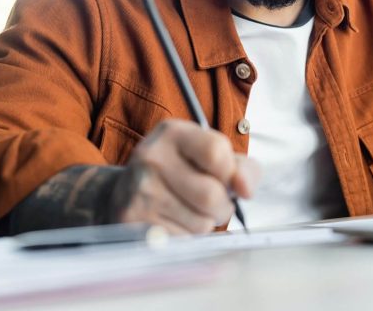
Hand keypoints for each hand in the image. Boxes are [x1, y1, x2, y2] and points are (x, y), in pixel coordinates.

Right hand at [107, 119, 259, 234]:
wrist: (126, 191)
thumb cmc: (181, 172)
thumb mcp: (211, 157)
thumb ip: (241, 168)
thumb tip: (246, 190)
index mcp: (173, 133)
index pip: (216, 152)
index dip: (231, 173)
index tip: (227, 179)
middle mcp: (151, 157)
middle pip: (211, 195)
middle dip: (223, 206)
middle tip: (214, 203)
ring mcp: (139, 190)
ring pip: (200, 222)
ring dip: (205, 223)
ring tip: (191, 211)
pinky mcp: (132, 221)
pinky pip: (182, 239)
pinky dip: (187, 236)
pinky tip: (174, 222)